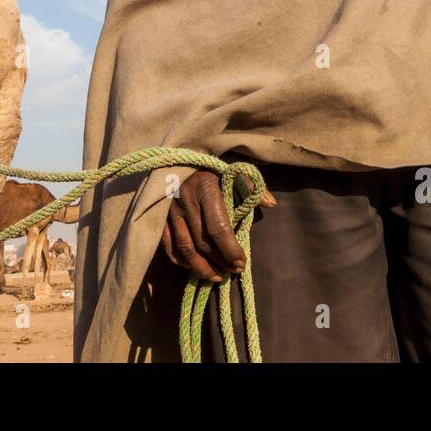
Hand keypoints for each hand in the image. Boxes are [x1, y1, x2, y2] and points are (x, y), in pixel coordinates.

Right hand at [160, 170, 275, 281]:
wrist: (181, 153)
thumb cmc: (212, 163)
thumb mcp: (234, 168)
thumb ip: (252, 185)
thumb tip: (271, 204)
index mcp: (205, 188)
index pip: (218, 228)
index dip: (230, 250)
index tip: (241, 263)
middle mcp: (185, 200)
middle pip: (202, 242)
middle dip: (220, 261)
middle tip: (233, 271)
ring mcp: (169, 210)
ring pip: (185, 248)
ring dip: (201, 268)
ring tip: (217, 277)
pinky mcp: (159, 215)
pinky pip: (168, 245)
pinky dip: (181, 261)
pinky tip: (194, 268)